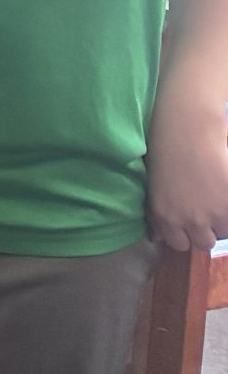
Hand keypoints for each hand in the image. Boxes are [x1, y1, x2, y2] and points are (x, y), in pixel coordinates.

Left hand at [148, 94, 227, 251]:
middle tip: (204, 208)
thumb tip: (156, 239)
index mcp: (164, 216)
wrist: (187, 128)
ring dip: (220, 219)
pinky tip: (221, 190)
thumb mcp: (153, 185)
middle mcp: (189, 221)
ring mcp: (214, 213)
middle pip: (204, 242)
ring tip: (214, 197)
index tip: (188, 221)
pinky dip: (227, 205)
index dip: (185, 233)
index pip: (179, 245)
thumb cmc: (164, 149)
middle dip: (205, 229)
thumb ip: (156, 215)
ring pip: (223, 231)